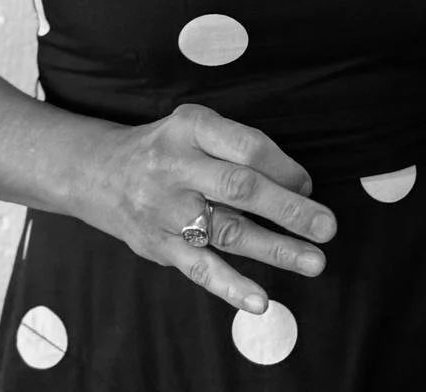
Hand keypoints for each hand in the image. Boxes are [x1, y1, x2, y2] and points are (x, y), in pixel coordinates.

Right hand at [91, 104, 335, 313]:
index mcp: (191, 127)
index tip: (307, 183)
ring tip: (314, 261)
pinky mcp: (160, 246)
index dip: (282, 166)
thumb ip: (237, 147)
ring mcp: (167, 210)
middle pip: (240, 188)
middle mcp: (177, 167)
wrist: (99, 172)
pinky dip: (231, 286)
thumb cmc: (167, 147)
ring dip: (275, 249)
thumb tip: (297, 185)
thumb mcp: (195, 125)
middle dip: (288, 209)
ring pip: (227, 231)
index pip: (245, 146)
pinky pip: (199, 269)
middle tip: (327, 226)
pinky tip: (260, 300)